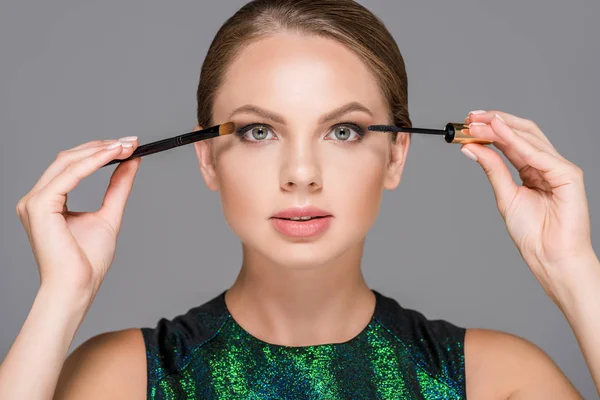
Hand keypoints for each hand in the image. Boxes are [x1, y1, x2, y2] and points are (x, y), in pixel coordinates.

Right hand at [16, 138, 140, 298]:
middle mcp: (36, 199)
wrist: (78, 287)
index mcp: (48, 201)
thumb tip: (131, 162)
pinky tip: (112, 155)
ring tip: (126, 146)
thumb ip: (117, 187)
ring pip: (68, 162)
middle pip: (69, 158)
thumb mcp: (109, 215)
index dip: (99, 151)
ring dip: (99, 150)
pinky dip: (92, 162)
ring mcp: (33, 201)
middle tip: (130, 142)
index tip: (127, 144)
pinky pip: (68, 175)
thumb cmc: (88, 261)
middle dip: (102, 146)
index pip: (72, 165)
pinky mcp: (39, 206)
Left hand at [461, 110, 595, 304]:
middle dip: (495, 121)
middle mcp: (547, 164)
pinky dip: (517, 141)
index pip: (510, 141)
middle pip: (522, 133)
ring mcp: (559, 168)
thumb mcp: (505, 195)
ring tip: (479, 121)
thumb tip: (470, 147)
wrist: (550, 257)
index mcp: (532, 169)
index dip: (489, 129)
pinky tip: (498, 132)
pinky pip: (539, 154)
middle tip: (471, 117)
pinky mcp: (568, 175)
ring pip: (530, 138)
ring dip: (502, 127)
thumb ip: (492, 169)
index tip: (467, 121)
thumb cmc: (533, 233)